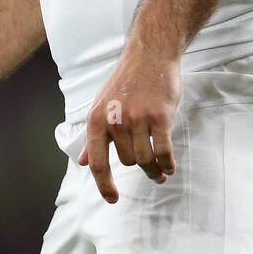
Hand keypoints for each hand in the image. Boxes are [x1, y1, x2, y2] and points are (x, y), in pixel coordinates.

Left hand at [78, 43, 181, 203]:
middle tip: (149, 165)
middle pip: (127, 162)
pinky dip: (167, 164)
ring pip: (145, 160)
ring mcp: (137, 119)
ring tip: (160, 172)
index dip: (104, 186)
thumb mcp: (102, 104)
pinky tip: (169, 166)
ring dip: (155, 170)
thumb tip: (83, 162)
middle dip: (138, 165)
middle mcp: (114, 121)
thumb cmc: (127, 80)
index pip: (98, 163)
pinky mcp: (159, 117)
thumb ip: (94, 136)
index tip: (113, 199)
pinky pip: (163, 152)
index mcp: (97, 120)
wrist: (150, 54)